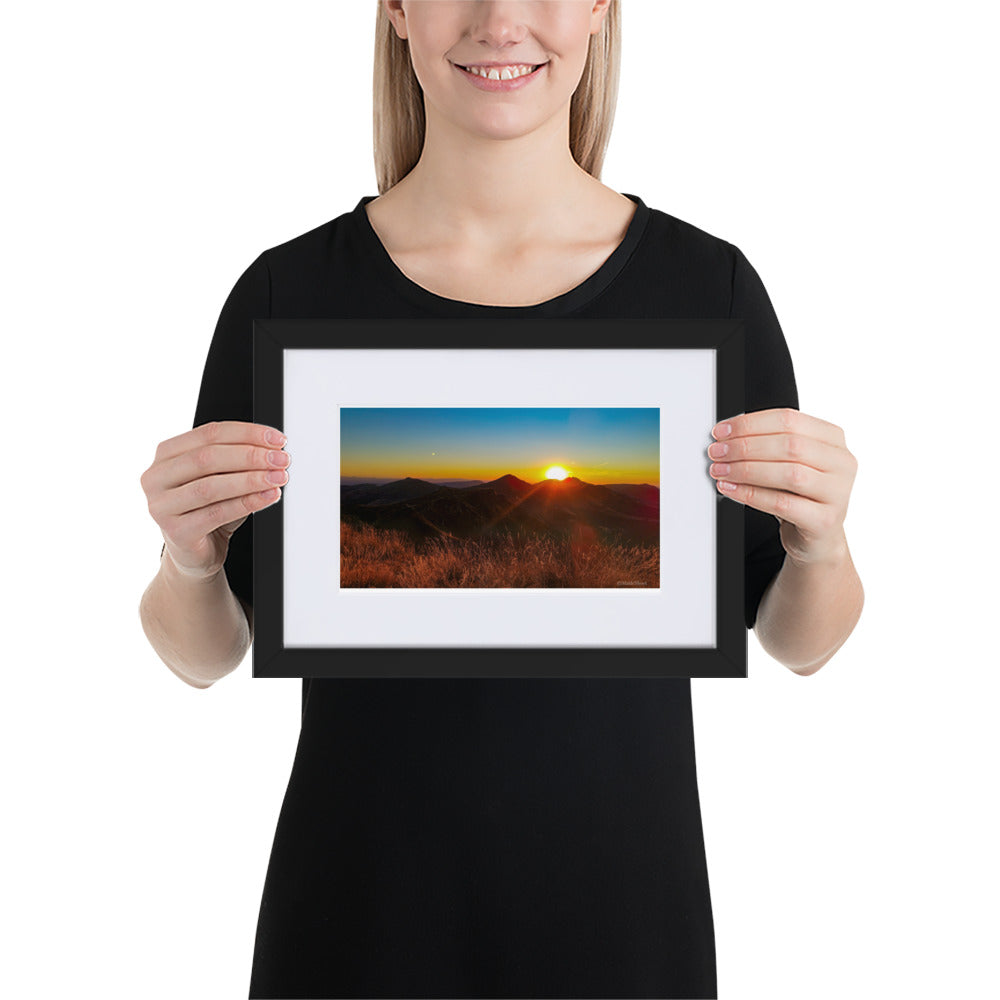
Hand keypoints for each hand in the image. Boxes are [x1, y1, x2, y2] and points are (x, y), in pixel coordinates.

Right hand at [141, 421, 290, 580]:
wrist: (196, 552)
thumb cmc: (208, 509)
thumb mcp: (222, 478)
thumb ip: (238, 461)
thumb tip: (273, 450)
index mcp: (166, 454)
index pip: (209, 433)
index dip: (247, 433)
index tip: (277, 439)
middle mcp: (156, 477)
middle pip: (208, 458)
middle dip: (251, 456)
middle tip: (281, 459)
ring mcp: (161, 506)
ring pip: (211, 486)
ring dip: (251, 480)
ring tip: (279, 478)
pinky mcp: (175, 533)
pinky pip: (216, 514)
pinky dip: (247, 503)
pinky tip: (268, 497)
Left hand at [706, 408, 856, 565]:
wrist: (817, 536)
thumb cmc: (800, 494)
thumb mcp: (788, 463)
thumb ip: (766, 444)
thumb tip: (726, 436)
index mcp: (833, 438)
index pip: (789, 420)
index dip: (750, 424)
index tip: (722, 431)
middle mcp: (841, 462)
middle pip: (790, 445)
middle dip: (746, 446)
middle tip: (717, 452)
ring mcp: (837, 492)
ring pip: (789, 473)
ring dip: (747, 470)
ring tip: (721, 471)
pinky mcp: (825, 520)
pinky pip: (783, 503)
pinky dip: (751, 495)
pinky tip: (731, 490)